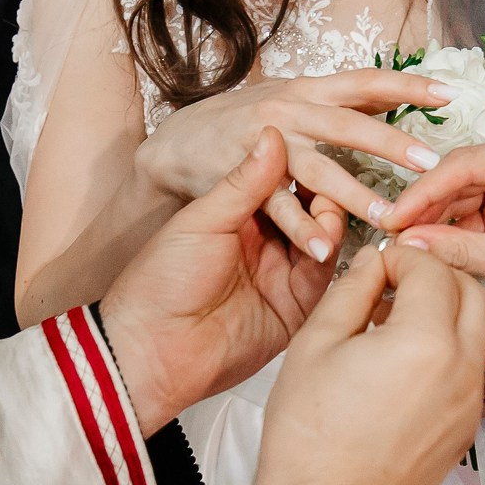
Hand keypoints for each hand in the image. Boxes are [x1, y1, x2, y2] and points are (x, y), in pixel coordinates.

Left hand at [100, 128, 335, 435]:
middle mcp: (264, 243)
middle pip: (309, 211)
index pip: (282, 184)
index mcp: (237, 216)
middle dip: (326, 195)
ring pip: (322, 241)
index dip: (303, 167)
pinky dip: (330, 258)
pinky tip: (328, 242)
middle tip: (334, 183)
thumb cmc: (162, 280)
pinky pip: (323, 279)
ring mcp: (281, 275)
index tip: (322, 148)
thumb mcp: (202, 221)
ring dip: (330, 224)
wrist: (150, 350)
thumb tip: (273, 134)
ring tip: (328, 214)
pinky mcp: (294, 308)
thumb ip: (244, 182)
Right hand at [134, 69, 452, 261]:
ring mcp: (267, 146)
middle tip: (431, 162)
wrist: (176, 144)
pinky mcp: (244, 182)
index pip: (366, 81)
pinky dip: (302, 230)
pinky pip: (278, 210)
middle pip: (348, 125)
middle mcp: (290, 111)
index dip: (408, 85)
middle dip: (391, 143)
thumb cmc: (246, 121)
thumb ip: (341, 103)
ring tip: (389, 216)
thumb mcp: (294, 100)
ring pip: (317, 171)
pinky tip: (326, 250)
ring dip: (354, 194)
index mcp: (309, 90)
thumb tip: (396, 98)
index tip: (450, 94)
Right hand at [216, 244, 484, 484]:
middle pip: (472, 291)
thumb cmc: (309, 436)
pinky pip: (470, 369)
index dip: (402, 257)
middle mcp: (461, 369)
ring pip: (478, 331)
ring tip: (398, 319)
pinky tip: (405, 360)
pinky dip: (449, 349)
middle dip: (438, 275)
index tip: (377, 264)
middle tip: (397, 281)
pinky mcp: (467, 427)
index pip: (433, 269)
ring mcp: (470, 401)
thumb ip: (353, 290)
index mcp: (426, 341)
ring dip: (448, 310)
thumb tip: (375, 262)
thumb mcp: (317, 344)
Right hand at [376, 135, 484, 349]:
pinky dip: (452, 231)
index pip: (469, 164)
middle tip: (389, 235)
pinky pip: (472, 211)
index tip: (392, 218)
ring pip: (462, 194)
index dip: (426, 192)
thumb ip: (460, 250)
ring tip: (404, 247)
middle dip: (427, 207)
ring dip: (436, 221)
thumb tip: (406, 241)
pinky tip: (429, 249)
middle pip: (462, 175)